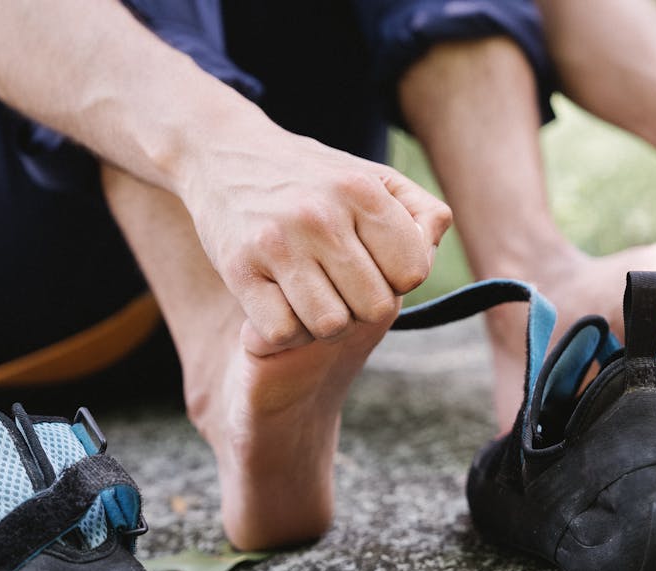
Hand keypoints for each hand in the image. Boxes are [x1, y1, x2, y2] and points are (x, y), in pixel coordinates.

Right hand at [179, 119, 451, 355]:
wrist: (221, 153)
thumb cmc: (309, 177)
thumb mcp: (369, 176)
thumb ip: (417, 210)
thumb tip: (433, 242)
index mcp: (362, 191)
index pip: (412, 272)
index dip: (397, 277)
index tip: (373, 264)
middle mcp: (321, 215)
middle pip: (375, 306)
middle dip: (362, 304)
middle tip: (340, 284)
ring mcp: (278, 243)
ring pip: (331, 325)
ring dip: (325, 321)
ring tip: (312, 295)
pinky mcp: (239, 269)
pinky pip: (282, 332)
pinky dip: (285, 329)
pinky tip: (280, 302)